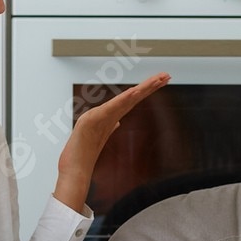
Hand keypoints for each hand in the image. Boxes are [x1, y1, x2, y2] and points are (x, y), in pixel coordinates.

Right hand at [53, 72, 170, 210]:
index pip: (134, 100)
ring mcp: (101, 115)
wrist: (74, 166)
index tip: (162, 81)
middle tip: (167, 75)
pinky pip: (112, 108)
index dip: (148, 90)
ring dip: (142, 89)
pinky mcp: (94, 120)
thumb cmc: (83, 151)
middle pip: (134, 96)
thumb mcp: (100, 136)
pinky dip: (123, 99)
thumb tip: (117, 122)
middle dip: (150, 85)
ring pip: (126, 99)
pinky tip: (133, 92)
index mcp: (113, 116)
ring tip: (156, 80)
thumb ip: (109, 127)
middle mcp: (109, 112)